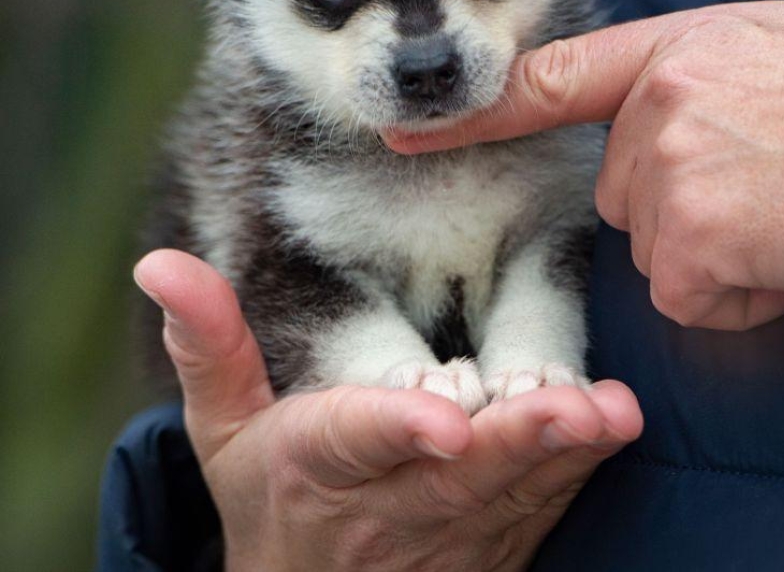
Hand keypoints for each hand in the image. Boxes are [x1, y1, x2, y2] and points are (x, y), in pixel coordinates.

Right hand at [134, 249, 641, 571]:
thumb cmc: (267, 486)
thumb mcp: (220, 425)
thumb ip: (207, 343)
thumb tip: (159, 262)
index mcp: (317, 463)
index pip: (355, 439)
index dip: (396, 426)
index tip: (441, 419)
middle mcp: (389, 503)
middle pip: (455, 473)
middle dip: (512, 442)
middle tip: (567, 408)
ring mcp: (450, 529)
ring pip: (511, 492)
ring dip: (561, 456)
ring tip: (609, 415)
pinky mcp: (494, 535)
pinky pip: (539, 503)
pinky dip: (575, 470)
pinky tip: (611, 428)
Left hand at [386, 1, 783, 330]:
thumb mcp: (763, 49)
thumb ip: (685, 78)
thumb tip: (651, 118)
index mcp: (670, 53)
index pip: (544, 84)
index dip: (468, 113)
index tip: (401, 131)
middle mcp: (656, 107)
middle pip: (618, 194)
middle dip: (676, 206)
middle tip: (761, 183)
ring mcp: (671, 174)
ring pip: (658, 249)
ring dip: (715, 251)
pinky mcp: (697, 245)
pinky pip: (693, 295)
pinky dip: (740, 295)